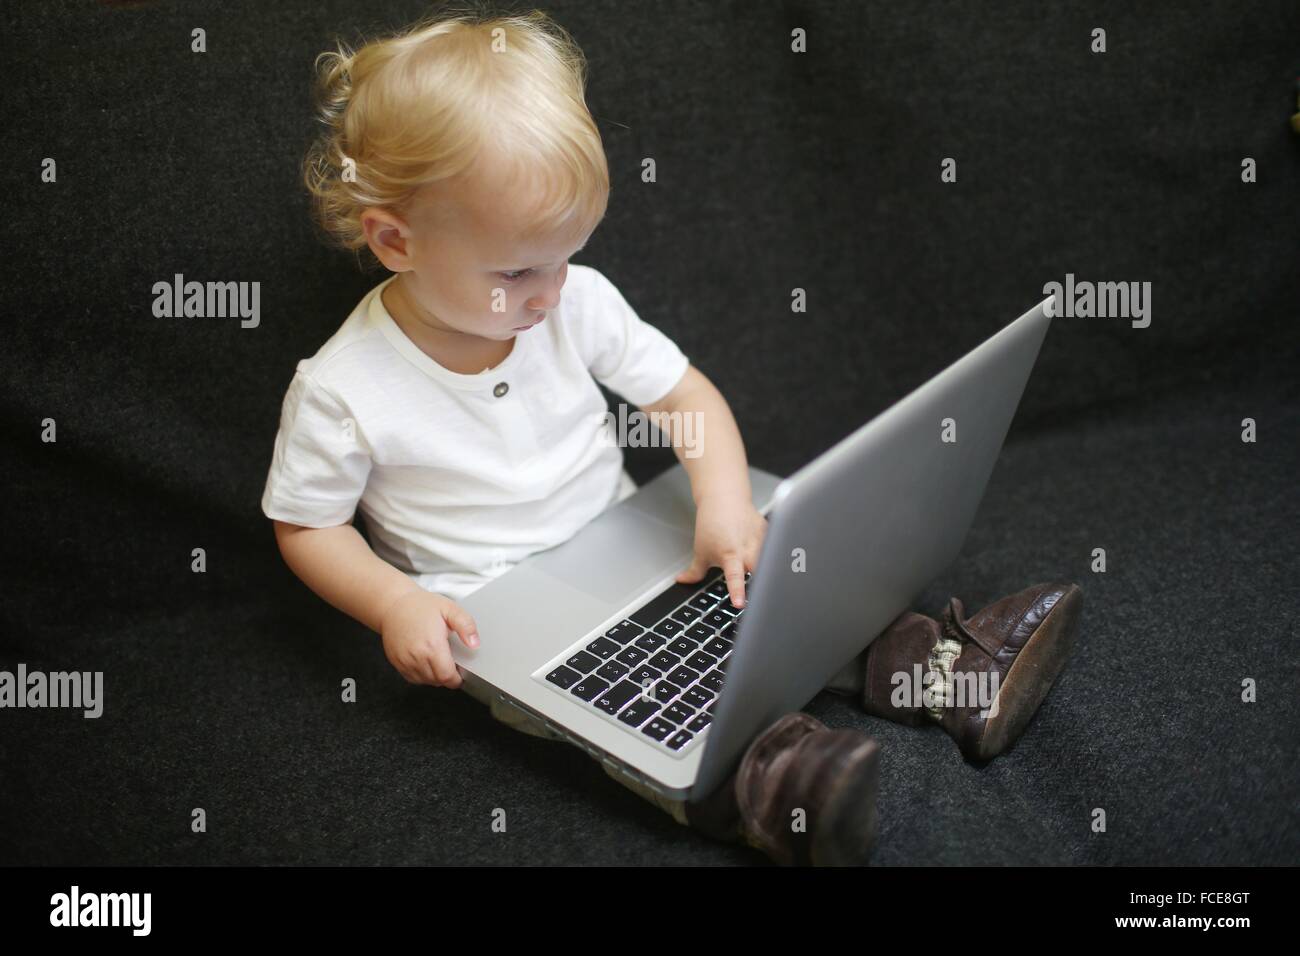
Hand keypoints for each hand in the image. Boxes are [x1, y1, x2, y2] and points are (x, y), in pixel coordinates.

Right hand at [379, 588, 478, 688]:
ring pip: (425, 681)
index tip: (460, 672)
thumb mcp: (450, 609)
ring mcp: (404, 661)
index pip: (447, 677)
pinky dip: (422, 674)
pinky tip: (425, 660)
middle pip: (437, 681)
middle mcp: (417, 656)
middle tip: (450, 661)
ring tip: (437, 658)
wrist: (394, 605)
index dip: (457, 678)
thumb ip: (466, 626)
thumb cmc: (420, 606)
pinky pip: (412, 678)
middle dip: (447, 676)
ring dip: (434, 676)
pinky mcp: (396, 662)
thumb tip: (474, 644)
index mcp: (432, 645)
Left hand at [675, 493, 767, 608]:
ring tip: (769, 576)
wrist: (724, 497)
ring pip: (770, 560)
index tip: (740, 603)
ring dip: (769, 570)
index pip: (735, 577)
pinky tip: (767, 556)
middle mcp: (747, 548)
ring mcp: (761, 539)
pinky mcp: (769, 532)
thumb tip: (683, 582)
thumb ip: (694, 572)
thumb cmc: (712, 523)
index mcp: (730, 554)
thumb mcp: (701, 551)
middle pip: (761, 571)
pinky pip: (774, 548)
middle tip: (763, 596)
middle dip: (763, 583)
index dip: (737, 591)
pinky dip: (771, 556)